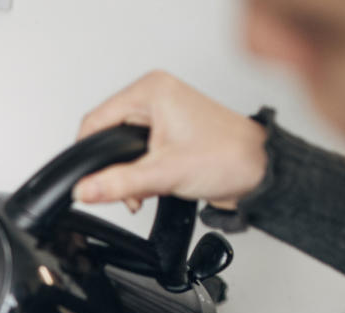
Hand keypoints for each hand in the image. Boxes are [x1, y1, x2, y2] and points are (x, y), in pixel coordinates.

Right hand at [72, 70, 268, 211]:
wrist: (260, 173)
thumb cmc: (228, 158)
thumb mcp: (164, 174)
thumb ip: (118, 183)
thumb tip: (83, 189)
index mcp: (151, 91)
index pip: (95, 120)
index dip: (88, 153)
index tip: (85, 180)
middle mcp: (155, 96)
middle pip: (107, 135)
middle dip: (114, 169)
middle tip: (129, 188)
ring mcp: (161, 114)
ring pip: (121, 148)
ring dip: (128, 174)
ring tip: (146, 189)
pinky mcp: (168, 132)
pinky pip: (137, 153)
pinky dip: (139, 174)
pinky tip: (152, 186)